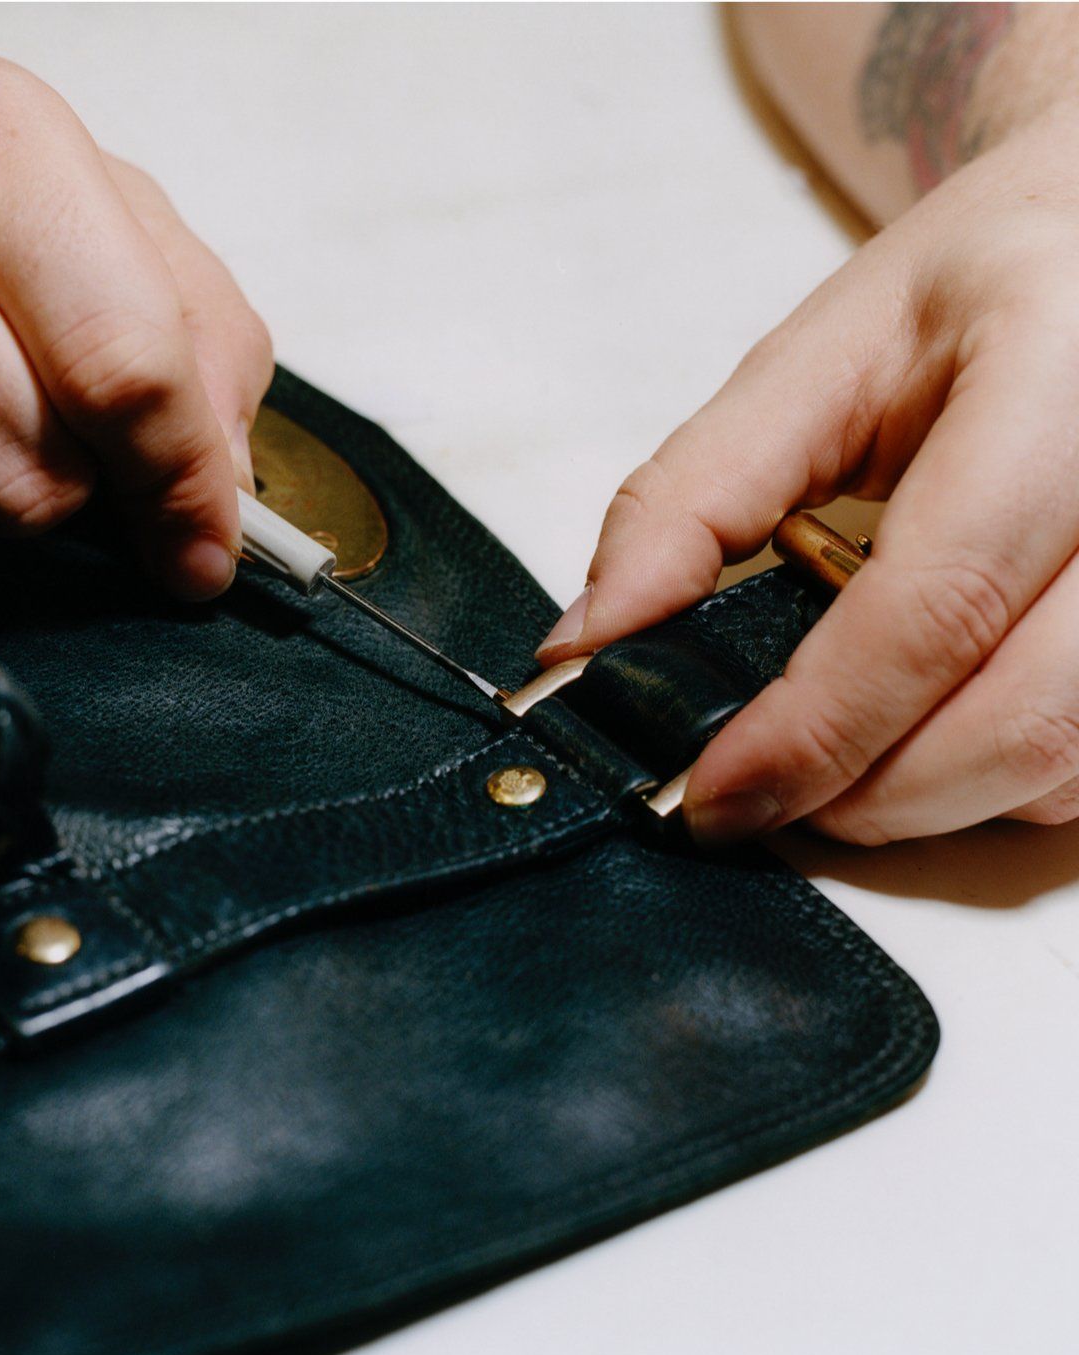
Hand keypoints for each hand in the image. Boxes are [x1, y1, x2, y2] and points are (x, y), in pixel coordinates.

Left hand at [538, 103, 1078, 844]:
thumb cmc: (973, 292)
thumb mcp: (817, 359)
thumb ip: (691, 499)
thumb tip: (587, 647)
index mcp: (1061, 384)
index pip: (938, 601)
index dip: (815, 725)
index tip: (712, 795)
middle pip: (1022, 718)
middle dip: (865, 792)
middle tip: (759, 789)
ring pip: (1068, 765)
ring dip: (928, 799)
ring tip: (837, 749)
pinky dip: (993, 779)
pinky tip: (928, 726)